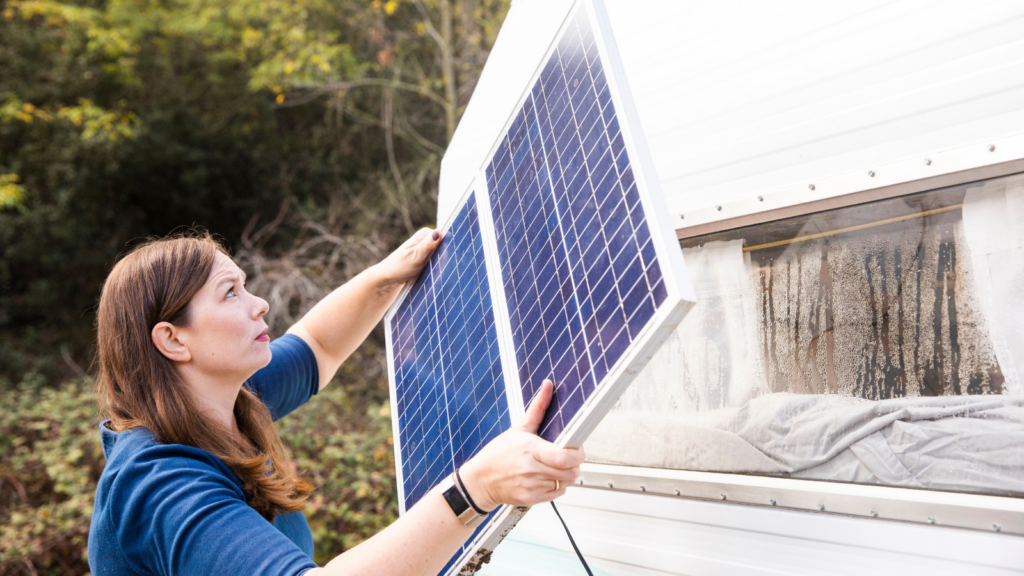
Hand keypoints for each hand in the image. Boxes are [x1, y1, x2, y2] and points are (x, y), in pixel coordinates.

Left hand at [376, 227, 441, 285]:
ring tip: (433, 272)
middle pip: (445, 246)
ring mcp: (427, 248)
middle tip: (434, 267)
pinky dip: (438, 266)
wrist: (389, 278)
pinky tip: (434, 273)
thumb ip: (427, 245)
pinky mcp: (427, 257)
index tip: (442, 260)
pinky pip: (438, 260)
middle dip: (444, 257)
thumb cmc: (399, 267)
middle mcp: (427, 239)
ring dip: (441, 263)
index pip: (445, 238)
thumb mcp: (415, 257)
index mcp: (424, 234)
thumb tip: (439, 232)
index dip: (447, 249)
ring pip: (442, 254)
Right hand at [458, 380, 584, 510]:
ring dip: (566, 475)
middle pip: (571, 472)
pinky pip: (558, 494)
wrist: (480, 481)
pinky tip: (547, 477)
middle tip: (568, 457)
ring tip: (554, 466)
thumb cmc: (497, 454)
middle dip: (574, 464)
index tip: (577, 449)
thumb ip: (537, 408)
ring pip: (566, 483)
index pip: (565, 457)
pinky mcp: (532, 499)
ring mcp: (532, 486)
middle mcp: (532, 470)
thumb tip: (547, 386)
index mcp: (531, 450)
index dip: (578, 454)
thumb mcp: (518, 429)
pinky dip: (558, 486)